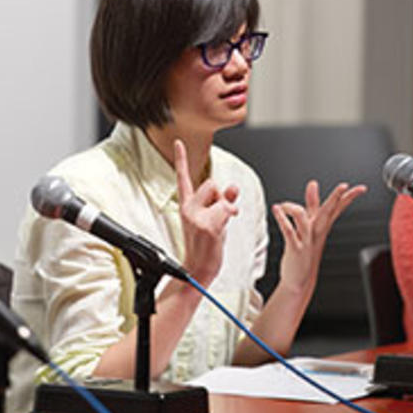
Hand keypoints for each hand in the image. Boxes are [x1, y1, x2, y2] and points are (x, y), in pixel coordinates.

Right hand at [174, 139, 238, 285]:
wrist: (197, 270)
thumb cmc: (205, 246)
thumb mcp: (214, 219)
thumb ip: (224, 200)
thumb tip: (234, 187)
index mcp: (187, 206)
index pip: (183, 178)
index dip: (181, 159)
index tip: (178, 142)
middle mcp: (188, 208)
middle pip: (211, 183)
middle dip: (220, 196)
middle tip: (217, 217)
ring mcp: (196, 216)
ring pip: (220, 195)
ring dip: (226, 208)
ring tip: (218, 227)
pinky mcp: (206, 224)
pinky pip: (227, 209)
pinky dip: (230, 217)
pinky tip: (221, 232)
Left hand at [273, 180, 366, 295]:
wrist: (299, 280)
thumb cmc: (304, 251)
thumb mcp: (310, 225)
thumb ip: (312, 204)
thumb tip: (313, 184)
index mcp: (321, 227)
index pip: (338, 209)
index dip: (349, 197)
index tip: (360, 188)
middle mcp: (316, 232)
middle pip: (328, 211)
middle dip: (336, 198)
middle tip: (343, 186)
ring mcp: (306, 240)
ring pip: (304, 219)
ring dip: (293, 208)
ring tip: (283, 205)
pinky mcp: (295, 248)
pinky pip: (288, 231)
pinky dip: (282, 220)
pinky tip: (276, 210)